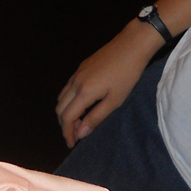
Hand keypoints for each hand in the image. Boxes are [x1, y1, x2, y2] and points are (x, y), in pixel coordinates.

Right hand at [56, 21, 162, 147]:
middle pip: (60, 108)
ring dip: (66, 112)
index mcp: (84, 92)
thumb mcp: (115, 100)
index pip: (67, 117)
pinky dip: (69, 100)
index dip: (67, 132)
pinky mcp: (81, 67)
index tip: (72, 144)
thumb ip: (96, 117)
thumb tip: (80, 133)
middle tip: (75, 135)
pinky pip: (68, 87)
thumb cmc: (127, 74)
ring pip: (62, 97)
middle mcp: (76, 82)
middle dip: (64, 124)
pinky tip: (82, 104)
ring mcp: (77, 73)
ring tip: (79, 122)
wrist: (131, 45)